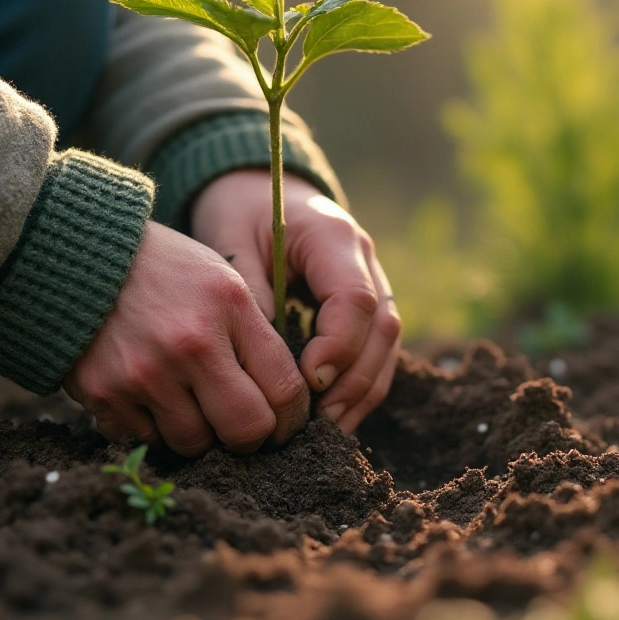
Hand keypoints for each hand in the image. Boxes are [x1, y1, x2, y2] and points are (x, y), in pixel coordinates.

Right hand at [63, 221, 309, 455]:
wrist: (78, 256)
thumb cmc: (166, 270)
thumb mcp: (224, 283)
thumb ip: (255, 339)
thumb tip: (283, 403)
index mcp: (229, 308)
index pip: (285, 390)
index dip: (292, 419)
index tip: (285, 424)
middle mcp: (189, 344)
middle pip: (246, 431)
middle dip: (250, 438)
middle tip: (242, 428)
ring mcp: (144, 374)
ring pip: (194, 444)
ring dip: (198, 433)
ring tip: (189, 402)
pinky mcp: (104, 394)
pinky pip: (145, 440)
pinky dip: (153, 428)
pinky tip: (149, 396)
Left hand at [190, 169, 400, 433]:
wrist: (257, 189)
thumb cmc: (238, 214)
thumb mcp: (230, 243)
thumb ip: (251, 294)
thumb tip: (266, 360)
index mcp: (333, 236)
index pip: (356, 298)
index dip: (338, 345)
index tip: (306, 379)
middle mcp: (364, 259)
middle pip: (383, 327)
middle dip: (355, 379)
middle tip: (318, 420)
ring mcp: (373, 282)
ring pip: (388, 344)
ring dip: (362, 391)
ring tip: (327, 431)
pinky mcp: (366, 305)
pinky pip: (376, 350)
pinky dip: (359, 387)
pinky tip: (334, 419)